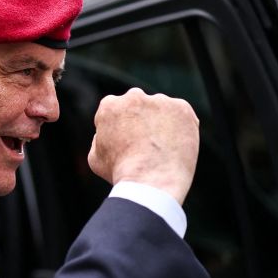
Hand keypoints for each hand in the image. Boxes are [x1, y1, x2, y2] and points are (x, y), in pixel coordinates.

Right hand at [87, 88, 199, 204]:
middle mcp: (134, 96)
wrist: (151, 181)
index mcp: (110, 105)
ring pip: (161, 109)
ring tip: (162, 149)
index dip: (120, 127)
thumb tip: (107, 134)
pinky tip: (175, 146)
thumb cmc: (121, 172)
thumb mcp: (95, 158)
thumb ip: (100, 138)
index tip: (126, 142)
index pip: (115, 110)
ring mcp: (160, 101)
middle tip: (146, 144)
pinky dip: (181, 127)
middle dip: (141, 119)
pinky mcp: (182, 108)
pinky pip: (181, 115)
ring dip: (161, 123)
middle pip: (138, 105)